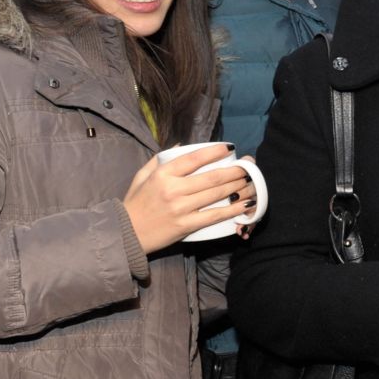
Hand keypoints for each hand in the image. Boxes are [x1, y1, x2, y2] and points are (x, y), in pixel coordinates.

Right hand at [123, 144, 256, 253]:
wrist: (126, 234)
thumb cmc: (135, 203)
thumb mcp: (142, 176)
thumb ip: (160, 159)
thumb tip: (182, 144)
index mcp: (163, 175)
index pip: (194, 158)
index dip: (215, 152)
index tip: (230, 148)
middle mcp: (174, 189)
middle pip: (212, 177)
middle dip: (236, 170)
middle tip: (249, 166)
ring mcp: (181, 208)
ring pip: (217, 194)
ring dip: (239, 187)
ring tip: (252, 181)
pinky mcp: (187, 225)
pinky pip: (215, 215)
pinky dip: (233, 209)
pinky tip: (246, 204)